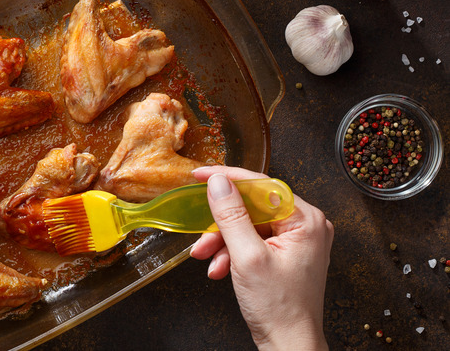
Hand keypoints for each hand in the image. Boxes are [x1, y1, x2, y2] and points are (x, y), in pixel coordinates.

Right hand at [190, 166, 332, 350]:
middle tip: (201, 236)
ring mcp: (297, 240)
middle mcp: (306, 225)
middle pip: (252, 207)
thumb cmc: (279, 309)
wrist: (288, 345)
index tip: (201, 174)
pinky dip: (233, 253)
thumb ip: (231, 216)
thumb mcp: (247, 258)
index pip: (262, 184)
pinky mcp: (286, 254)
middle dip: (222, 225)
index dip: (228, 178)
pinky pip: (253, 241)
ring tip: (208, 260)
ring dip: (223, 242)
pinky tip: (220, 269)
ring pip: (248, 225)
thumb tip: (218, 182)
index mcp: (306, 220)